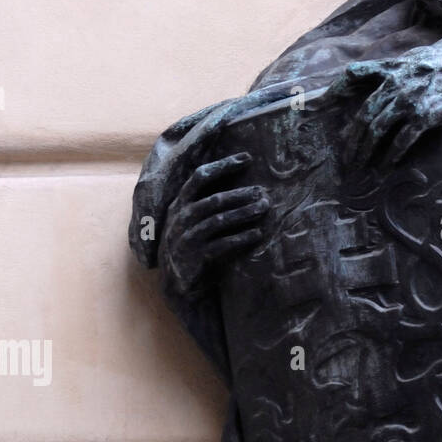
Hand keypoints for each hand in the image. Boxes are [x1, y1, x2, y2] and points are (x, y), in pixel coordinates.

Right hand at [159, 152, 269, 296]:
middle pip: (213, 200)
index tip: (247, 158)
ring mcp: (185, 238)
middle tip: (262, 191)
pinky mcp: (194, 257)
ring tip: (263, 208)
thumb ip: (210, 202)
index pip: (199, 177)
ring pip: (218, 221)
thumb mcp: (194, 220)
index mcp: (179, 204)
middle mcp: (180, 218)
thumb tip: (245, 182)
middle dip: (240, 194)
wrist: (177, 283)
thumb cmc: (193, 244)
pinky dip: (241, 238)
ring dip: (243, 213)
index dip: (223, 165)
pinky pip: (221, 244)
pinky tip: (257, 233)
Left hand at [329, 46, 441, 166]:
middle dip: (351, 140)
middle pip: (364, 115)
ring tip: (359, 168)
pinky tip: (384, 167)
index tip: (322, 102)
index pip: (356, 74)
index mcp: (391, 69)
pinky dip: (390, 155)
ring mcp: (407, 101)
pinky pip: (401, 140)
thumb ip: (395, 67)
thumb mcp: (415, 58)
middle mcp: (395, 85)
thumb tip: (381, 73)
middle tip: (345, 158)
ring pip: (377, 130)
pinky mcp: (423, 117)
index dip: (337, 88)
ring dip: (365, 152)